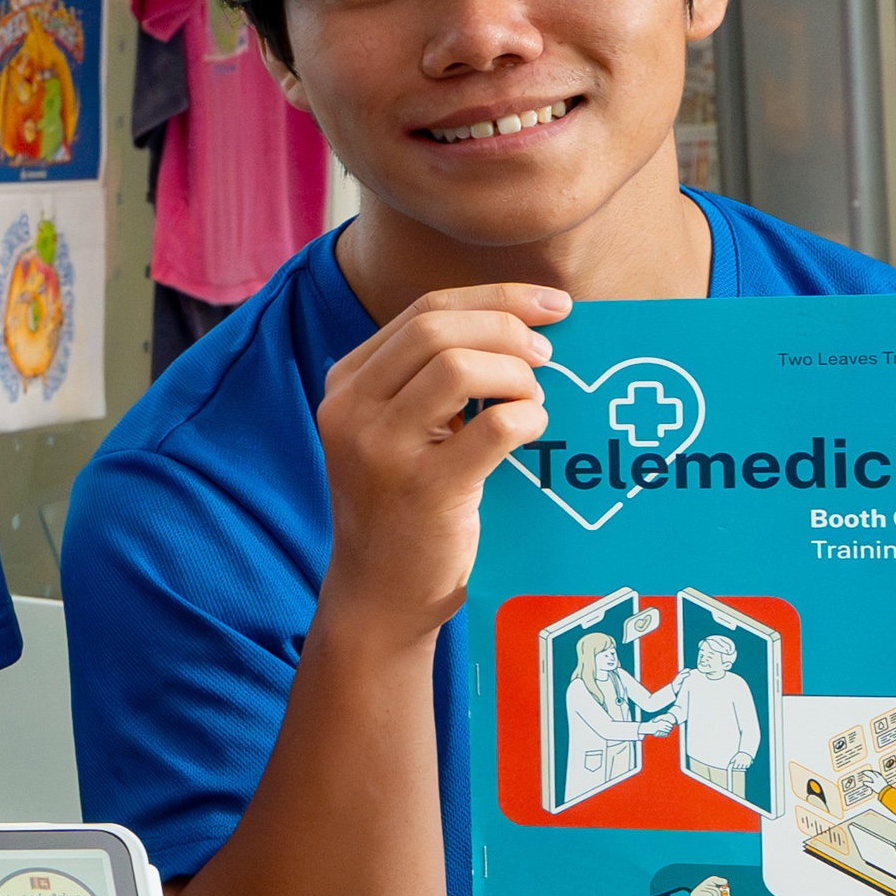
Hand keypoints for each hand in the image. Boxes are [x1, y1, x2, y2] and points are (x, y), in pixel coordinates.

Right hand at [309, 284, 568, 641]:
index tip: (550, 305)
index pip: (423, 310)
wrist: (378, 597)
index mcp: (345, 385)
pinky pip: (492, 427)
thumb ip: (428, 380)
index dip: (495, 298)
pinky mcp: (422, 490)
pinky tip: (533, 430)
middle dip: (508, 329)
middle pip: (438, 328)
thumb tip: (520, 327)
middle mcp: (351, 411)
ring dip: (516, 374)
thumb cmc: (404, 508)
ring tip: (532, 399)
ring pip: (459, 366)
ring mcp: (380, 450)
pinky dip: (527, 417)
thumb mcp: (393, 432)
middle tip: (547, 356)